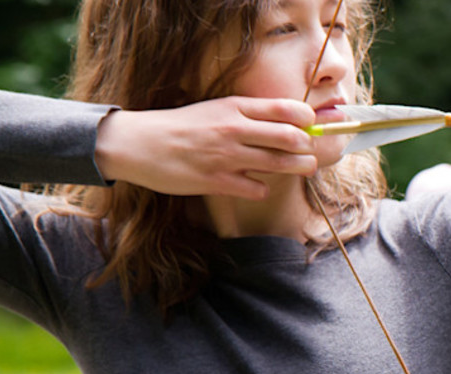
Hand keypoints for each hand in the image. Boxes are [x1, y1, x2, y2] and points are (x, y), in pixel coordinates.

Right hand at [94, 96, 316, 198]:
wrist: (139, 143)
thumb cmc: (182, 126)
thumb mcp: (216, 109)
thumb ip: (249, 115)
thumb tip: (288, 123)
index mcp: (234, 107)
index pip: (286, 109)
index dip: (308, 119)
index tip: (311, 125)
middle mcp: (234, 129)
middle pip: (291, 137)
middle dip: (308, 146)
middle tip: (310, 152)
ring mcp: (227, 156)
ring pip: (280, 164)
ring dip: (299, 167)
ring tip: (304, 167)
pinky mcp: (217, 181)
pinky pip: (258, 188)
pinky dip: (263, 188)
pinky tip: (258, 185)